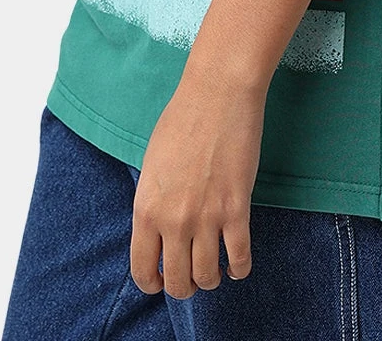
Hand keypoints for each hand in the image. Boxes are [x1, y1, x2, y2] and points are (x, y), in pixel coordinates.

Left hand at [130, 64, 264, 298]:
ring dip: (211, 279)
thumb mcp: (152, 166)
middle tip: (191, 277)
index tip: (161, 281)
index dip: (152, 284)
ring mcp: (206, 217)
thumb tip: (159, 231)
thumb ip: (153, 203)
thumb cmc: (182, 120)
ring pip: (208, 276)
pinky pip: (239, 258)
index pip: (142, 270)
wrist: (217, 94)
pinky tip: (237, 263)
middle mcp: (173, 220)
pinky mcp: (236, 209)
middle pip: (178, 282)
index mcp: (145, 208)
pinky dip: (239, 268)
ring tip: (214, 270)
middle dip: (184, 287)